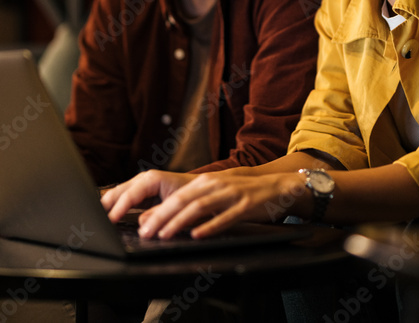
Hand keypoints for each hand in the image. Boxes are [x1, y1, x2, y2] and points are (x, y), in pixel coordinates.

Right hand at [101, 170, 196, 222]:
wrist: (200, 189)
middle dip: (105, 205)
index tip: (108, 222)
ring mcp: (140, 185)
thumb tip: (142, 224)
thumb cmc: (191, 196)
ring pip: (118, 194)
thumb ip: (159, 213)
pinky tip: (106, 215)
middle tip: (93, 220)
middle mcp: (144, 179)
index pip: (129, 195)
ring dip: (107, 206)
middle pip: (118, 192)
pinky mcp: (140, 193)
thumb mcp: (177, 205)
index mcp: (152, 179)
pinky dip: (114, 206)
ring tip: (94, 219)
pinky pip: (123, 198)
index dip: (117, 209)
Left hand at [116, 171, 307, 239]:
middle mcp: (215, 184)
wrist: (277, 186)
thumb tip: (159, 218)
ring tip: (165, 235)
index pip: (175, 196)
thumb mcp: (214, 195)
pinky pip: (225, 217)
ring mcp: (231, 194)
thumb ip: (190, 204)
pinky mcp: (246, 206)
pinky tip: (198, 235)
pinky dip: (210, 226)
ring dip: (179, 222)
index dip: (157, 211)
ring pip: (200, 207)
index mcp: (205, 181)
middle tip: (146, 233)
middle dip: (162, 218)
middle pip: (183, 201)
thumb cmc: (241, 194)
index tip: (141, 226)